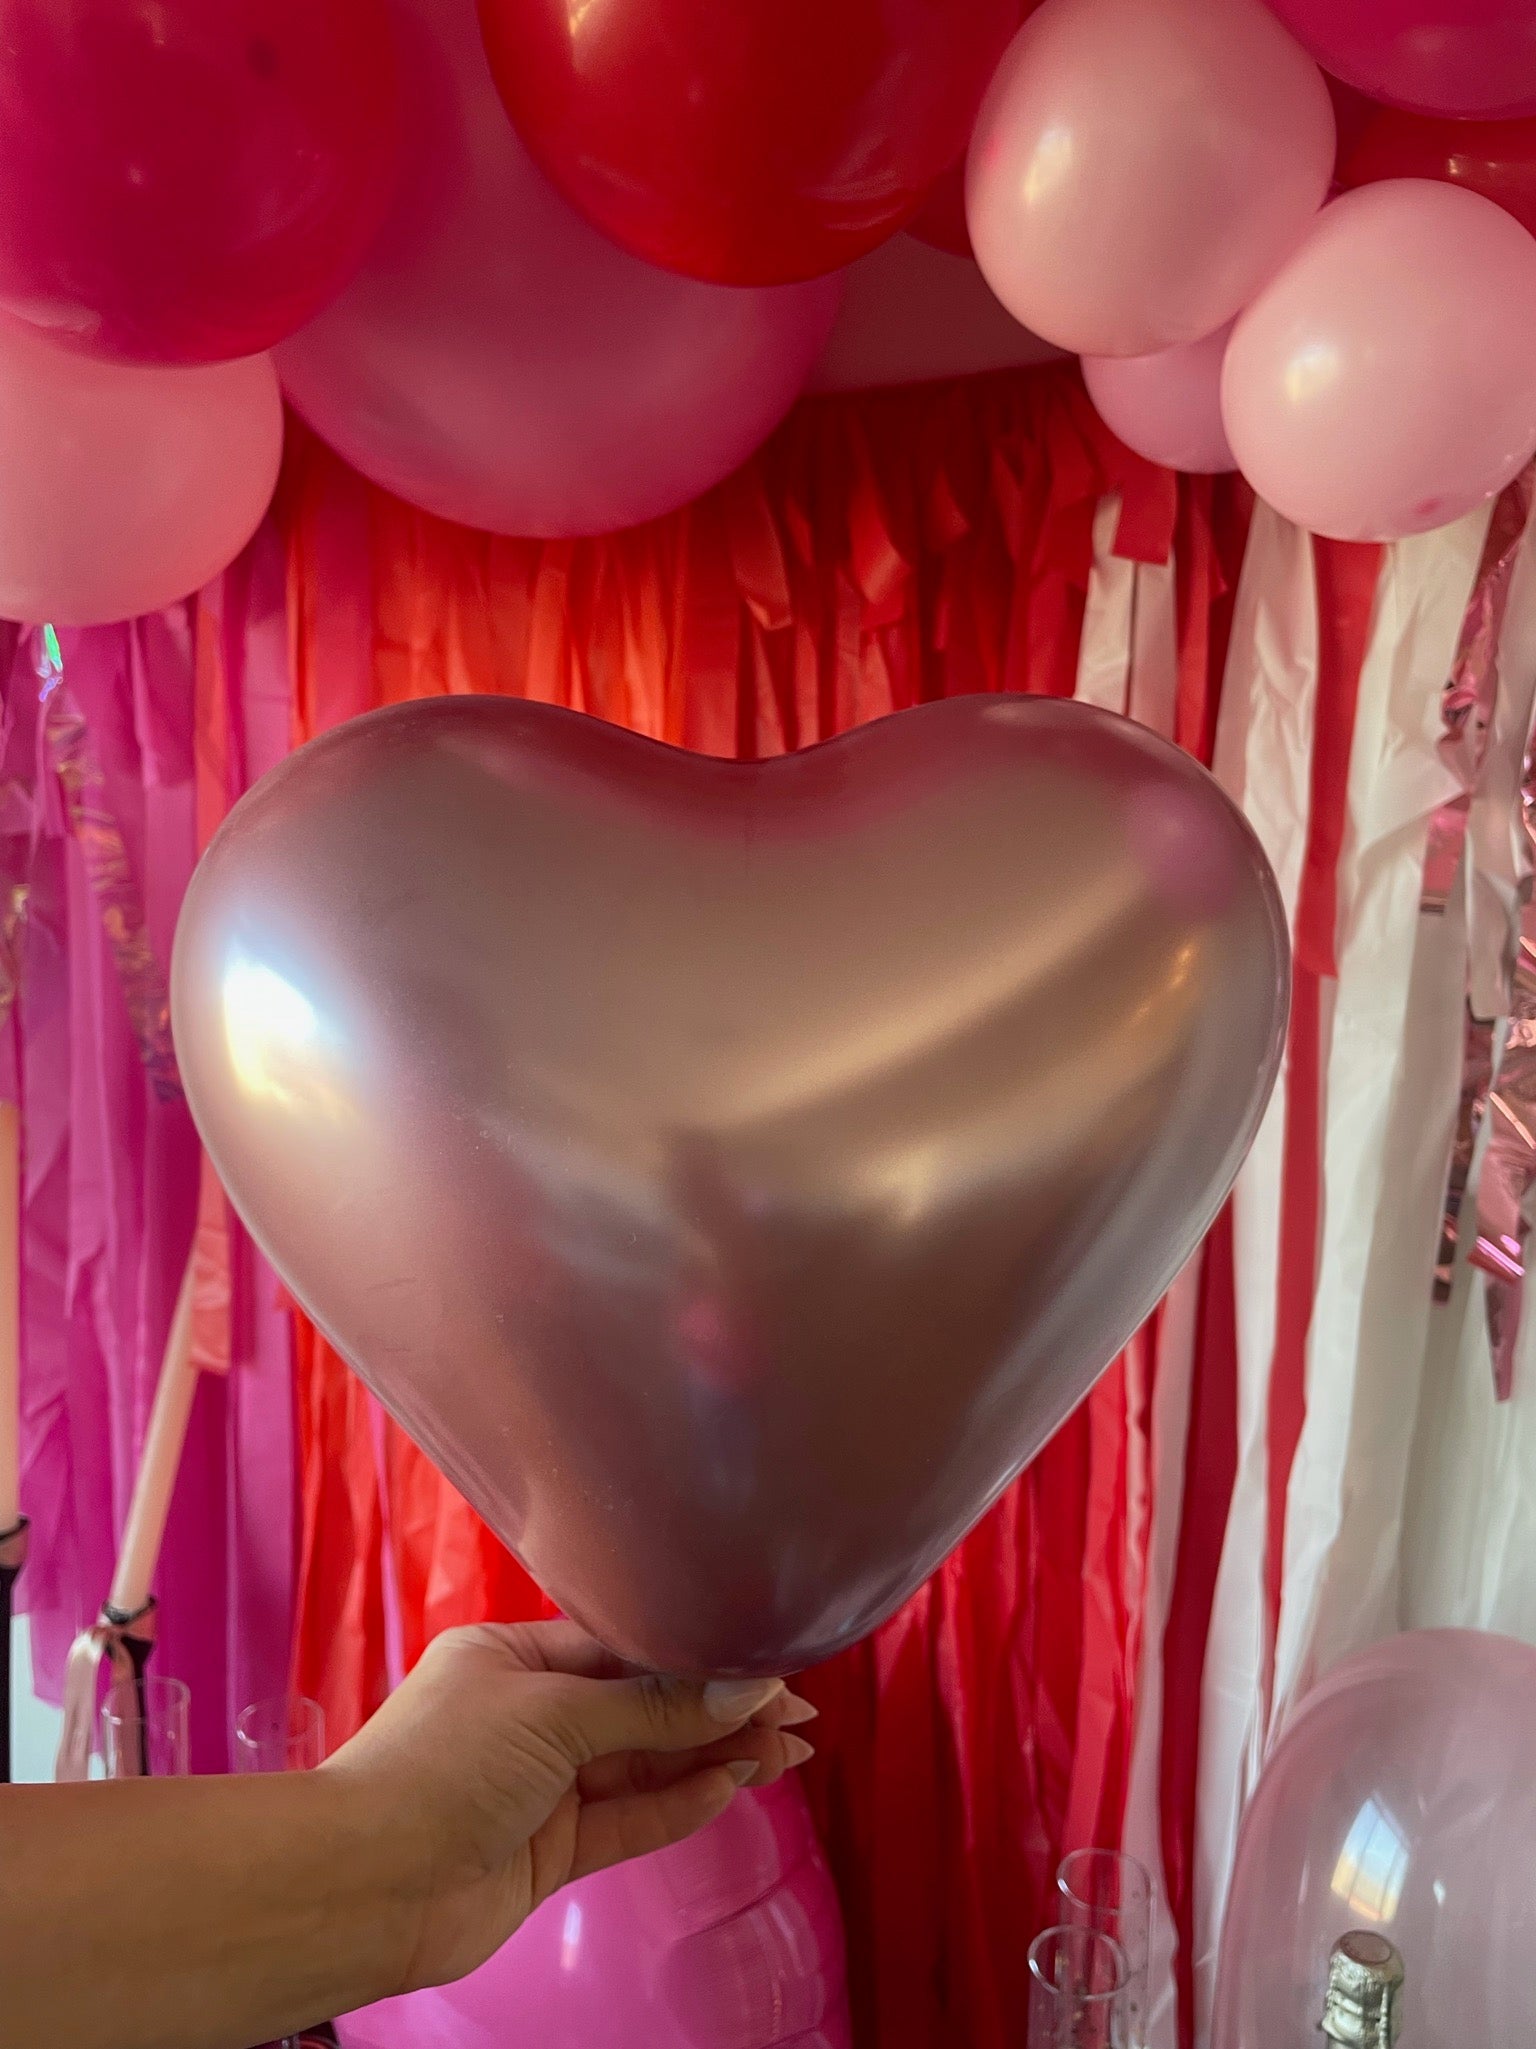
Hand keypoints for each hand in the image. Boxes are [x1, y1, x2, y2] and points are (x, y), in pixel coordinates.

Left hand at [321, 1621, 816, 1994]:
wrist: (363, 1885)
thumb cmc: (434, 1770)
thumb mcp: (550, 1712)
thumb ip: (652, 1708)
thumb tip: (742, 1687)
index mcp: (512, 1658)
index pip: (622, 1649)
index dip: (694, 1656)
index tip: (762, 1661)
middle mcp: (528, 1716)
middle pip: (643, 1708)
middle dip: (718, 1709)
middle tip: (795, 1711)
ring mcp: (541, 1786)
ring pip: (646, 1766)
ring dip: (715, 1757)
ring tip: (787, 1750)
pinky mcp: (551, 1850)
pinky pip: (631, 1819)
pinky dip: (682, 1804)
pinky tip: (732, 1784)